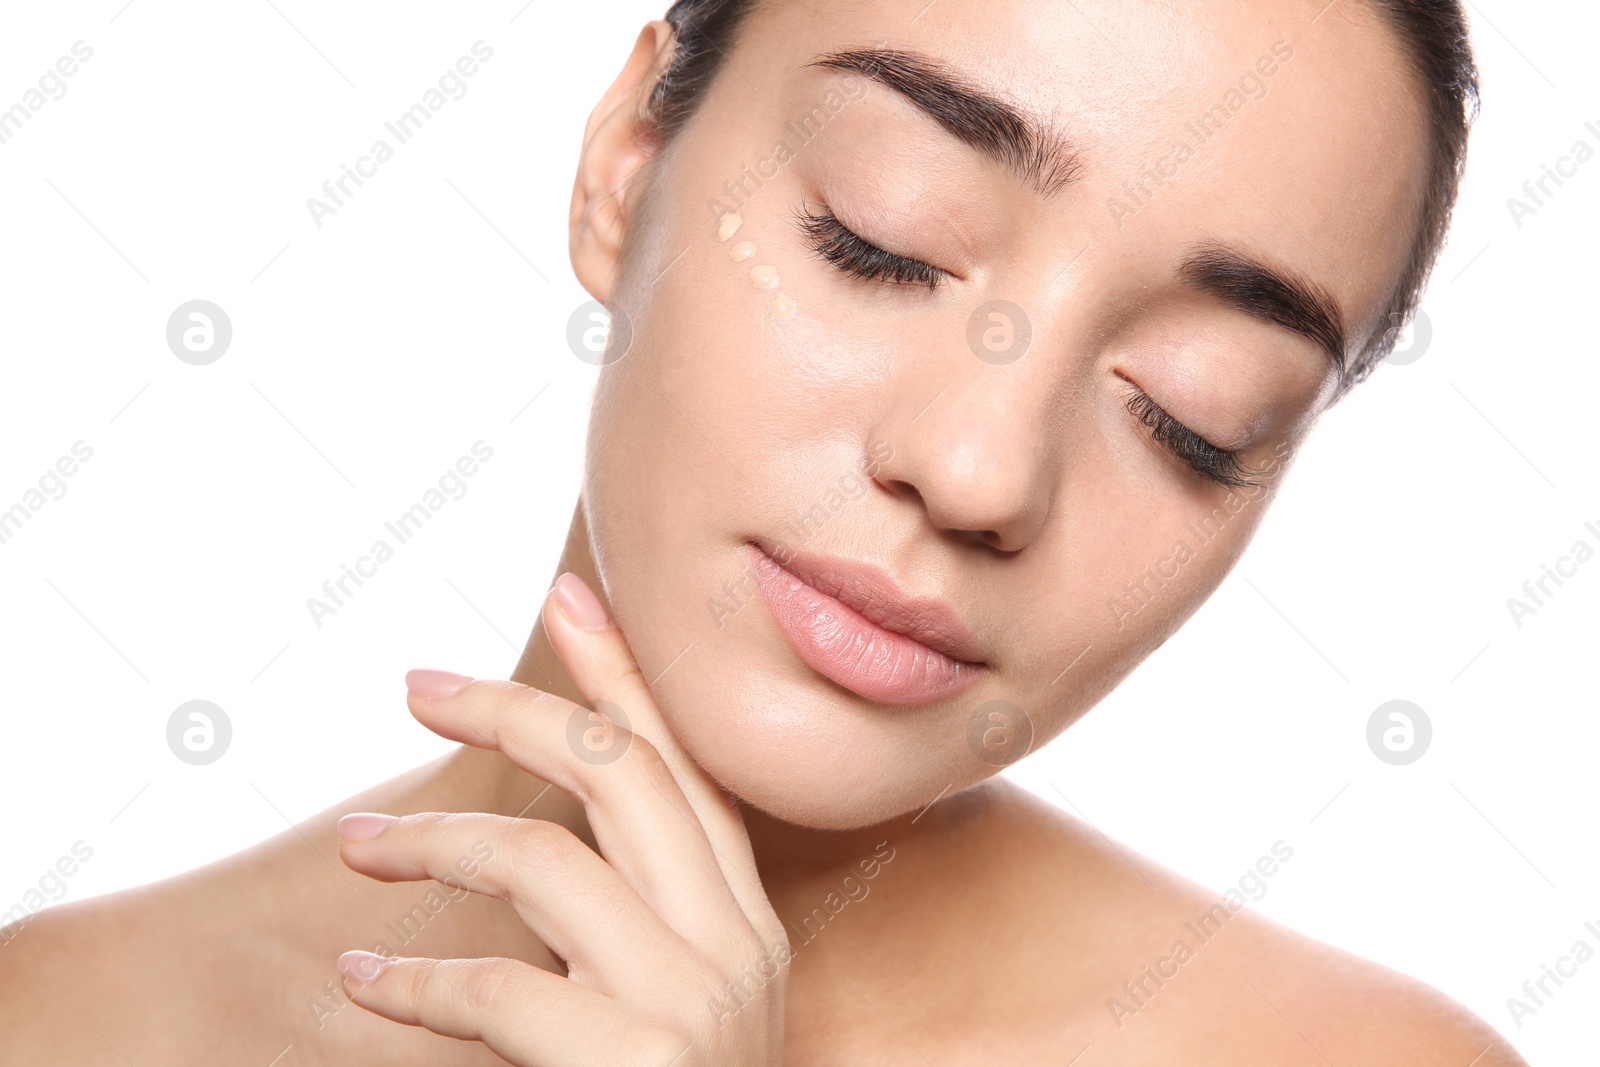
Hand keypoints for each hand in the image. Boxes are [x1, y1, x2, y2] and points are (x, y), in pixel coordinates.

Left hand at [334, 573, 789, 1065]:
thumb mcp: (676, 996)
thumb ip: (632, 915)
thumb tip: (544, 838)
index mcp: (743, 917)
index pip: (682, 762)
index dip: (623, 670)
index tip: (567, 591)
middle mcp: (734, 941)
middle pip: (617, 772)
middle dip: (513, 707)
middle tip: (415, 683)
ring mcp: (694, 1000)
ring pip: (542, 859)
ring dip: (430, 843)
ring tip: (354, 849)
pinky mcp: (634, 1059)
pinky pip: (499, 990)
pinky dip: (414, 987)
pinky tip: (361, 989)